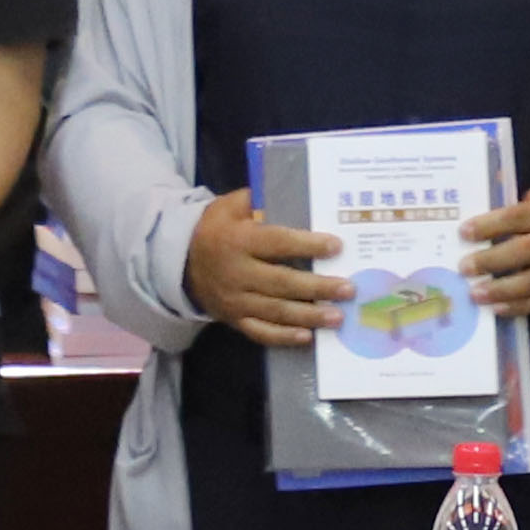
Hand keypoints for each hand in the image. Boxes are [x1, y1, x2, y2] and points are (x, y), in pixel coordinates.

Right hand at [189, 194, 348, 350]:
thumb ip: (256, 201)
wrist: (181, 262)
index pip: (277, 243)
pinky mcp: (235, 320)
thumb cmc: (215, 229)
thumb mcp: (228, 207)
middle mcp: (238, 273)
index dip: (307, 245)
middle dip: (318, 288)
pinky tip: (307, 338)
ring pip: (276, 312)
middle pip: (282, 283)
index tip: (336, 247)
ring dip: (309, 316)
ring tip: (337, 317)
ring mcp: (236, 301)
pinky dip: (283, 338)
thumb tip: (290, 191)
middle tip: (348, 289)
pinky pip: (261, 332)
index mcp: (239, 241)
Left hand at [462, 184, 529, 319]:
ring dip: (501, 290)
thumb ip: (527, 202)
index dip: (491, 225)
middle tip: (464, 267)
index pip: (520, 217)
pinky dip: (519, 307)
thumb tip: (493, 207)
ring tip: (474, 293)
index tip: (464, 232)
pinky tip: (497, 308)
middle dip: (491, 261)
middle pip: (525, 252)